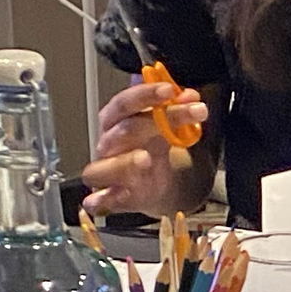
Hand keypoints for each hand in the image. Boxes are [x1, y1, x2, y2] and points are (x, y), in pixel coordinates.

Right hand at [83, 77, 206, 218]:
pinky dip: (104, 200)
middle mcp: (108, 143)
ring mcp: (106, 171)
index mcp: (115, 120)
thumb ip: (175, 110)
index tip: (170, 91)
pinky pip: (100, 201)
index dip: (145, 95)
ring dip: (125, 162)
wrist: (153, 181)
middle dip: (156, 121)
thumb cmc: (150, 147)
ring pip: (105, 165)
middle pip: (125, 129)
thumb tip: (190, 96)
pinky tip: (121, 195)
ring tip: (146, 159)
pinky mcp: (111, 198)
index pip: (125, 103)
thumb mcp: (164, 126)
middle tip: (187, 115)